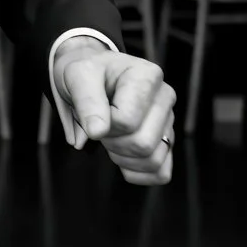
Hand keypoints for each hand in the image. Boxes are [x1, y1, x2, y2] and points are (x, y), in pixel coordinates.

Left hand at [55, 43, 174, 185]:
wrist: (93, 75)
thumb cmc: (88, 74)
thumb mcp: (78, 76)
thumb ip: (87, 101)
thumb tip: (97, 132)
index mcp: (148, 76)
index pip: (127, 121)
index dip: (103, 125)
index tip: (93, 113)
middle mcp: (165, 97)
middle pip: (143, 143)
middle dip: (112, 143)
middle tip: (100, 127)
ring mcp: (169, 121)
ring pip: (153, 160)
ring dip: (123, 158)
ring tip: (111, 138)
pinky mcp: (167, 140)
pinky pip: (161, 172)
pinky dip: (138, 173)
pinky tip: (122, 159)